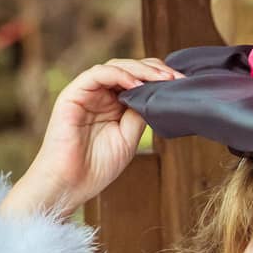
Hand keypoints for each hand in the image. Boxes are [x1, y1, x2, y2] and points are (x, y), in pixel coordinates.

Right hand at [10, 58, 182, 218]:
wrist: (70, 184)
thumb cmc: (96, 167)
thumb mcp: (129, 138)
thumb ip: (139, 114)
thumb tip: (156, 94)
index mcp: (114, 105)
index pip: (138, 80)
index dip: (160, 78)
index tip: (182, 84)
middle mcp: (100, 95)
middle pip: (129, 69)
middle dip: (155, 70)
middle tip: (177, 77)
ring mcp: (86, 93)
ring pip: (115, 67)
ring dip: (141, 70)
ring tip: (161, 78)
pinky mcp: (72, 94)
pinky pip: (96, 74)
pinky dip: (118, 75)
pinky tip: (135, 84)